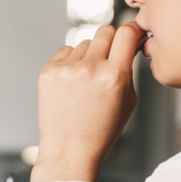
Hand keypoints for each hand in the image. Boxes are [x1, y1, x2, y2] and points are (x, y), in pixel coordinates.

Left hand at [33, 22, 142, 181]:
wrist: (70, 149)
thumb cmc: (101, 130)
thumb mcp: (128, 101)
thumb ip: (128, 69)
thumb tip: (129, 43)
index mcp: (115, 76)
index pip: (126, 33)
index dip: (131, 31)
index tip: (131, 34)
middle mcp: (90, 69)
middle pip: (105, 31)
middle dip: (111, 41)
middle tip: (109, 57)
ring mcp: (67, 69)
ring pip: (84, 43)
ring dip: (89, 55)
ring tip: (87, 82)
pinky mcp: (48, 72)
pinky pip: (65, 51)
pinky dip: (70, 61)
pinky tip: (72, 83)